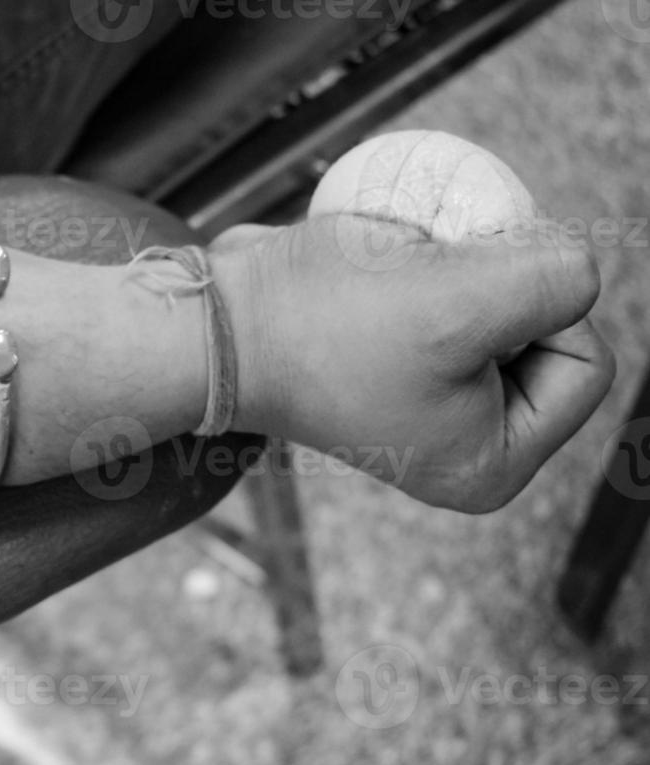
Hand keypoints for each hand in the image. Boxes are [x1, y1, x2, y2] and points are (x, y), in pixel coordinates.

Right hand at [208, 213, 612, 511]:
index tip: (454, 296)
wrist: (213, 326)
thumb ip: (562, 279)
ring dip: (465, 266)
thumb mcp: (467, 298)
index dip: (539, 307)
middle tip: (429, 275)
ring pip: (500, 305)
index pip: (587, 361)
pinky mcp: (393, 363)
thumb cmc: (322, 326)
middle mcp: (464, 446)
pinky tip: (389, 263)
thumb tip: (573, 271)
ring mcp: (427, 404)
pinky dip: (429, 266)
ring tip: (405, 267)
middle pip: (549, 332)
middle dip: (501, 283)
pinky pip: (450, 298)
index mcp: (493, 466)